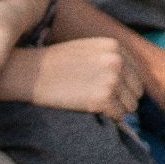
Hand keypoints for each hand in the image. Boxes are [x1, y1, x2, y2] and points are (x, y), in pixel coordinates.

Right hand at [0, 38, 142, 119]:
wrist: (28, 72)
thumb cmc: (54, 64)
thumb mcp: (87, 51)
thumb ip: (111, 59)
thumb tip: (135, 83)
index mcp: (114, 46)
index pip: (136, 75)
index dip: (122, 86)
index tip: (100, 86)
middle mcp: (116, 61)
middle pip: (136, 92)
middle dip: (120, 98)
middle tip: (93, 96)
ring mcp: (111, 80)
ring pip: (130, 107)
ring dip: (113, 109)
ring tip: (89, 100)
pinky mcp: (103, 99)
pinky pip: (118, 117)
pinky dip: (106, 117)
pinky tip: (87, 106)